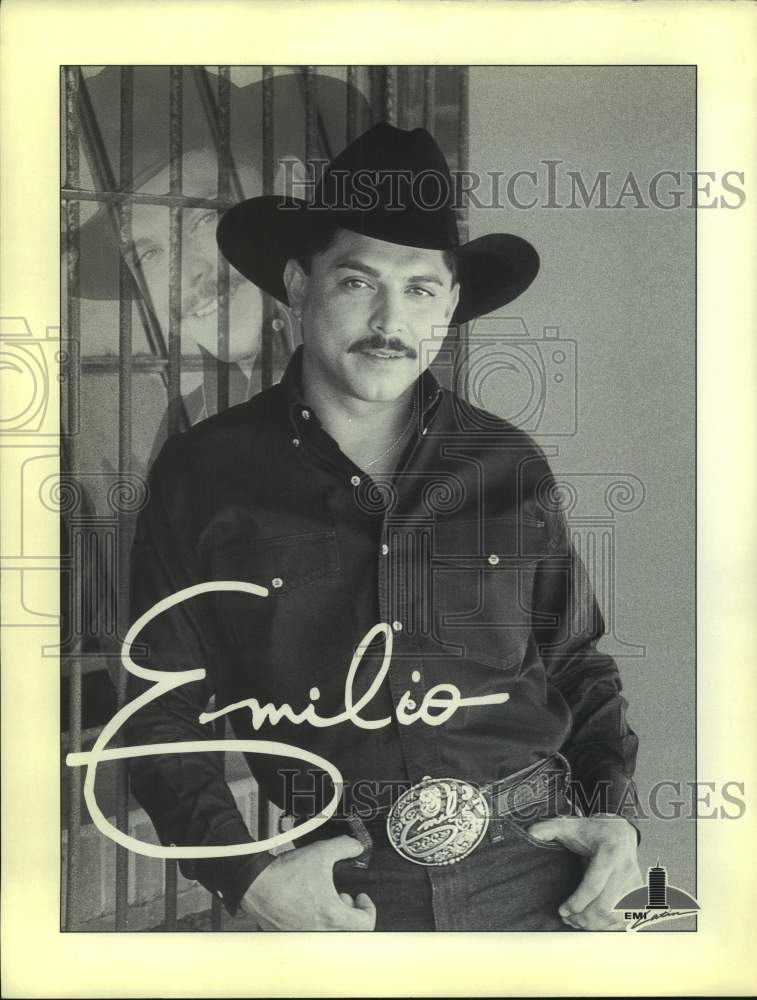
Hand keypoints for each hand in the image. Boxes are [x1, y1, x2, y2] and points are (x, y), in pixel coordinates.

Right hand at [239, 834, 376, 930]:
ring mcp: (305, 937)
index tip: (361, 898)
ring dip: (333, 917)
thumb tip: (357, 846)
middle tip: (343, 897)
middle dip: (350, 912)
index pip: (365, 924)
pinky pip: (312, 935)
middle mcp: (320, 933)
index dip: (368, 908)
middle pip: (349, 931)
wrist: (255, 885)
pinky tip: (308, 905)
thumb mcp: (322, 852)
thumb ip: (345, 847)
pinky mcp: (292, 937)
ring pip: (331, 934)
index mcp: (333, 917)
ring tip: (324, 900)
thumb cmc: (285, 875)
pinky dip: (316, 922)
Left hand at [527, 815, 640, 929]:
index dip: (577, 902)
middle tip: (567, 919)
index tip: (562, 910)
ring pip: (616, 915)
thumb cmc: (593, 831)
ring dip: (595, 924)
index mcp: (609, 853)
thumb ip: (548, 828)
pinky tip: (593, 924)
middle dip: (583, 918)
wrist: (621, 832)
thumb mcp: (569, 825)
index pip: (593, 886)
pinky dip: (608, 925)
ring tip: (577, 922)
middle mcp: (625, 869)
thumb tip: (530, 835)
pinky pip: (626, 917)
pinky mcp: (639, 893)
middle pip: (605, 905)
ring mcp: (635, 882)